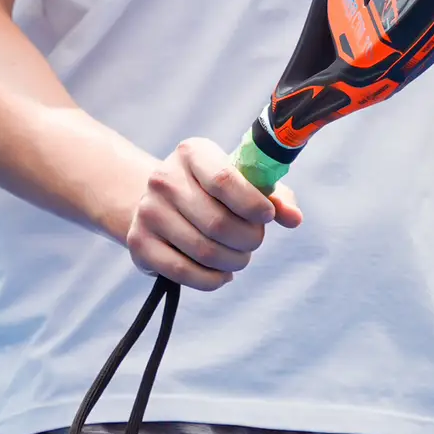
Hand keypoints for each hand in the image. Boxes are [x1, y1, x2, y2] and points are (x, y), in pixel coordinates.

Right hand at [125, 137, 302, 291]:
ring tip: (240, 257)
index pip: (226, 180)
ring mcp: (148, 211)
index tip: (267, 216)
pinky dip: (212, 280)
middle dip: (249, 240)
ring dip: (234, 261)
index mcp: (192, 153)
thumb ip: (273, 195)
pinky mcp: (139, 243)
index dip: (254, 205)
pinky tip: (222, 274)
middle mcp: (164, 178)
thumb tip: (294, 218)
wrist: (160, 201)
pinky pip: (183, 271)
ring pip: (204, 251)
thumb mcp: (242, 181)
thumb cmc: (213, 190)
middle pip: (219, 223)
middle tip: (254, 241)